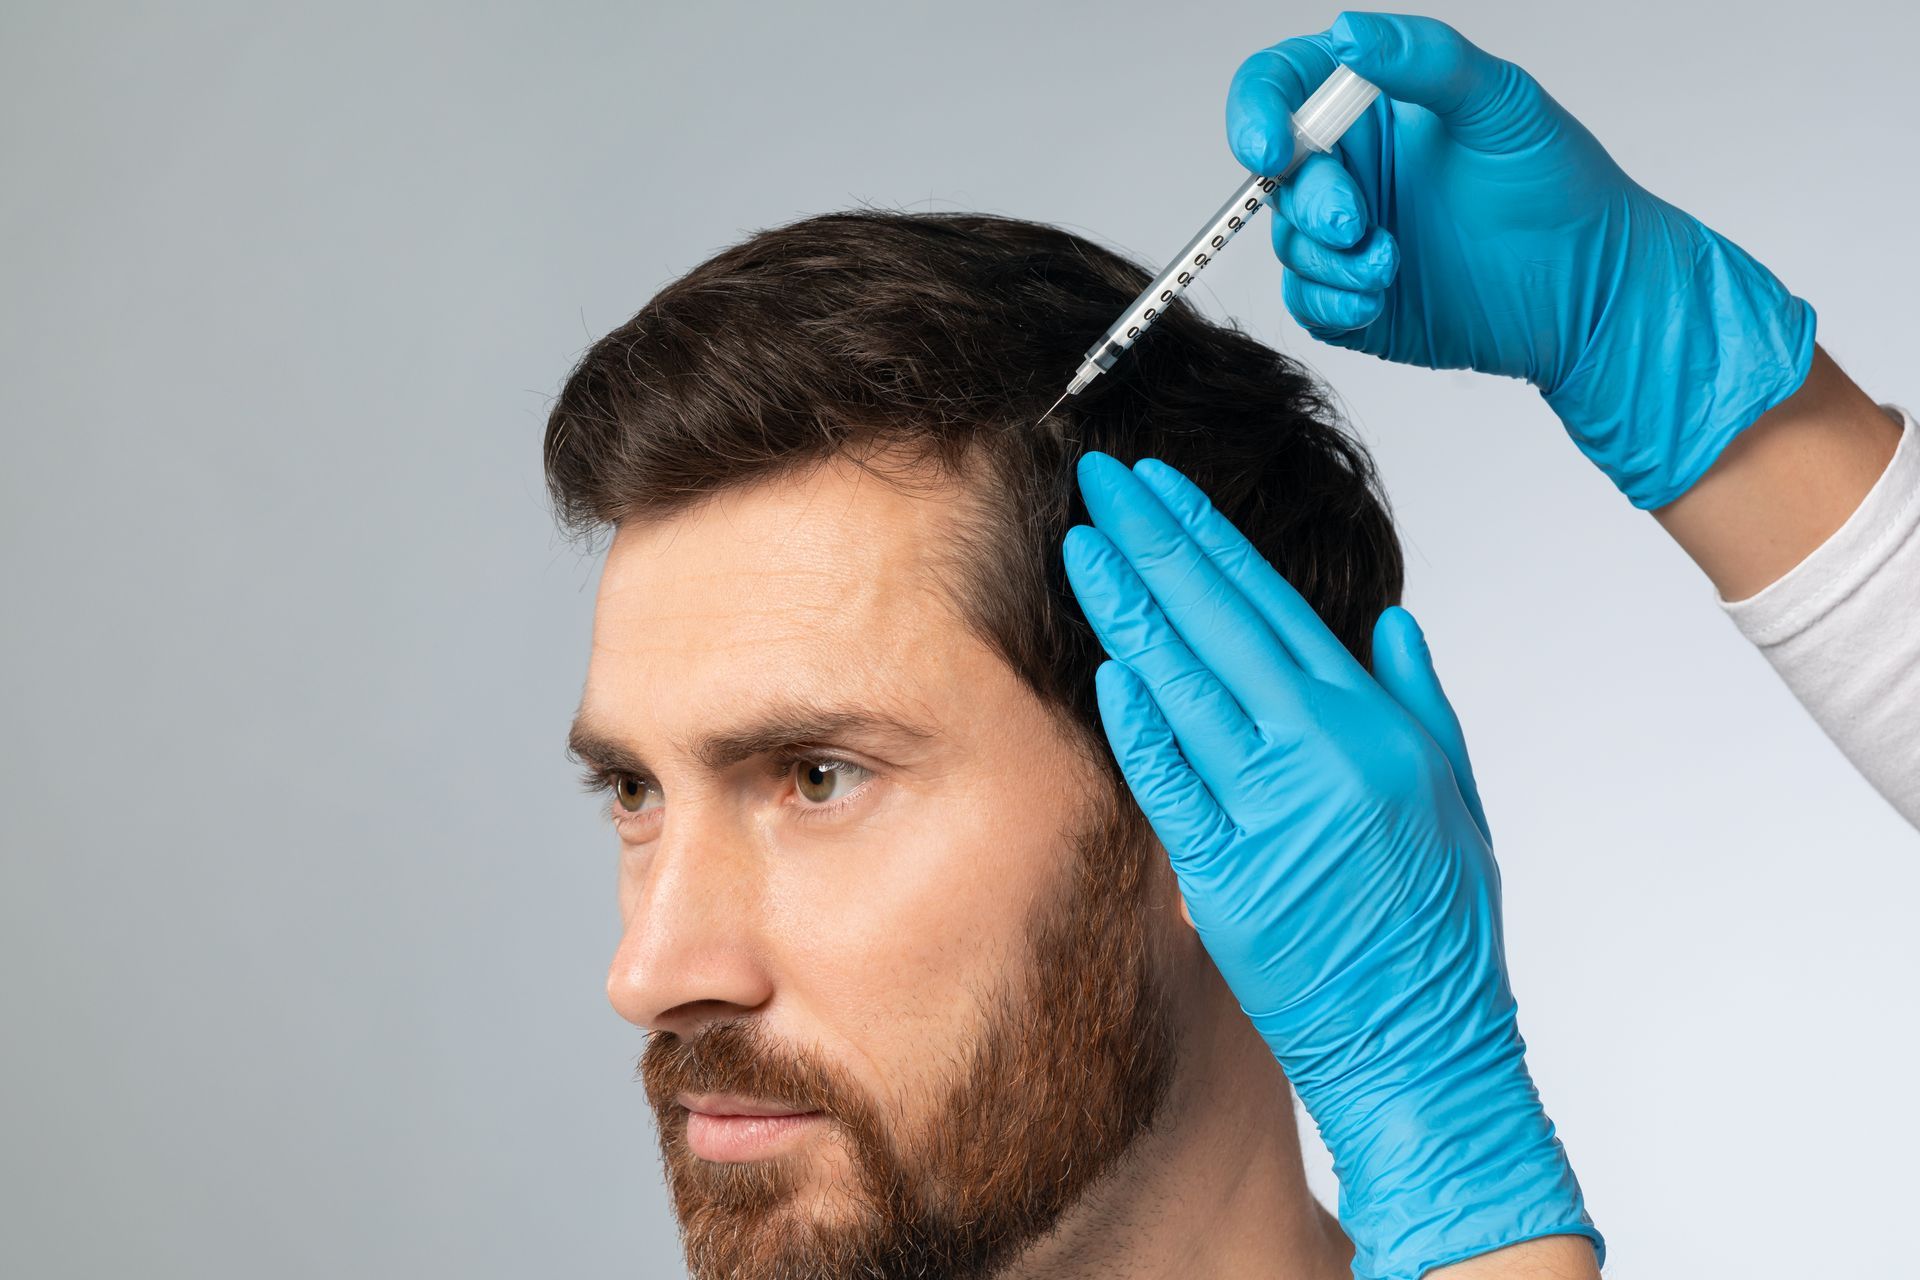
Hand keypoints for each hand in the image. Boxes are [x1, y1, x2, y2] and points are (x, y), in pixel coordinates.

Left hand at [1063, 451, 1598, 1278]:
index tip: (1162, 488)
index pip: (1275, 605)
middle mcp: (1326, 752)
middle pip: (1222, 625)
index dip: (1210, 540)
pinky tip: (1106, 666)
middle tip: (1100, 479)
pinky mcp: (1231, 873)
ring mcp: (1276, 811)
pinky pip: (1172, 782)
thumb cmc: (1438, 924)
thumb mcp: (1453, 794)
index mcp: (1375, 724)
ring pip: (1188, 687)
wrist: (1424, 1044)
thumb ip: (1417, 698)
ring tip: (1081, 547)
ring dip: (1129, 610)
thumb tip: (1391, 620)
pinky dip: (1140, 721)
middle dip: (1154, 544)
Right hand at [1227, 11, 1814, 509]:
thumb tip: (1348, 33)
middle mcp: (1351, 168)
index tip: (1268, 148)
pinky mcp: (1354, 301)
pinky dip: (1332, 302)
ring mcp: (1349, 238)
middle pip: (1278, 176)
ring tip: (1391, 264)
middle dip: (1309, 202)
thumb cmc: (1557, 184)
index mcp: (1371, 106)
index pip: (1281, 89)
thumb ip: (1424, 60)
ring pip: (1289, 244)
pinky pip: (1308, 303)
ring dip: (1328, 259)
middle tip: (1357, 222)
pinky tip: (1378, 299)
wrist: (1590, 287)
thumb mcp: (1500, 102)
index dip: (1257, 113)